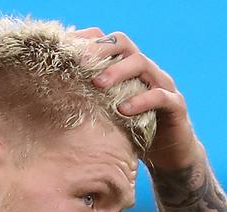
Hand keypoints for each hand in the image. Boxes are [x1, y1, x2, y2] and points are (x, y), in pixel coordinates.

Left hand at [70, 28, 206, 170]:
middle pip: (124, 44)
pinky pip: (160, 96)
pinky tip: (124, 110)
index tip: (65, 48)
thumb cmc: (132, 134)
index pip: (108, 43)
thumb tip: (51, 101)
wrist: (169, 156)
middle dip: (100, 51)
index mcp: (128, 69)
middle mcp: (146, 71)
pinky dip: (141, 101)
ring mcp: (163, 85)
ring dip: (118, 71)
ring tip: (98, 84)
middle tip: (79, 64)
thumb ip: (89, 103)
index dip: (88, 41)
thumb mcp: (107, 116)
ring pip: (142, 64)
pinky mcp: (176, 106)